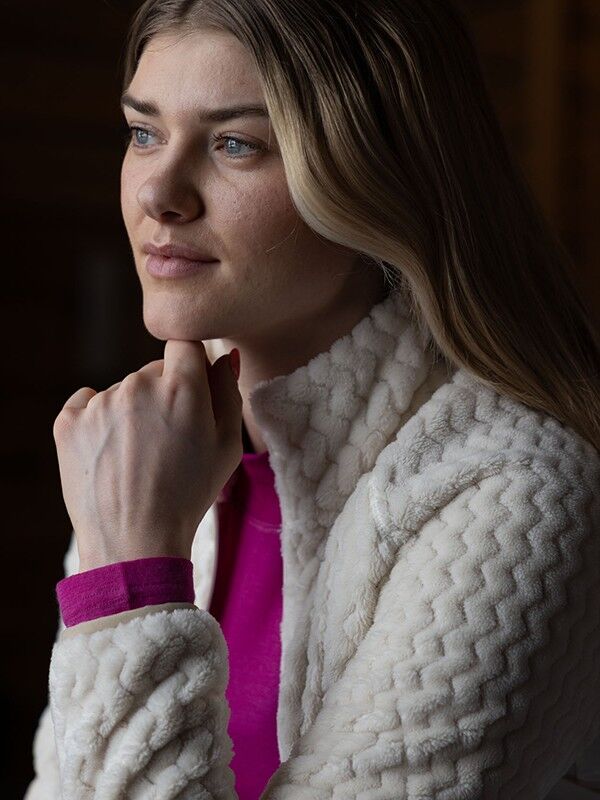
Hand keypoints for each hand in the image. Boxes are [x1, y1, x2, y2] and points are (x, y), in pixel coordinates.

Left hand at [52, 340, 242, 571]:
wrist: (135, 543)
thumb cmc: (189, 496)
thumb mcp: (227, 448)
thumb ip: (228, 394)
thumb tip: (226, 356)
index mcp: (181, 388)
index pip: (186, 345)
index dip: (191, 368)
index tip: (190, 397)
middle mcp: (137, 386)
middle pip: (153, 370)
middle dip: (163, 394)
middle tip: (167, 441)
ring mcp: (98, 403)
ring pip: (122, 391)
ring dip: (131, 411)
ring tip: (138, 457)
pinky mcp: (68, 422)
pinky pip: (86, 403)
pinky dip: (97, 421)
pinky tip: (111, 453)